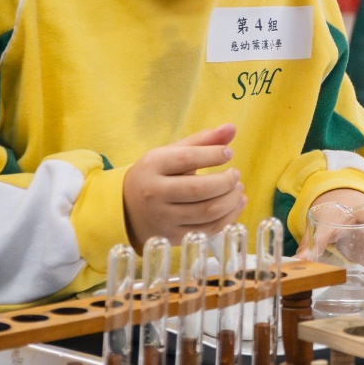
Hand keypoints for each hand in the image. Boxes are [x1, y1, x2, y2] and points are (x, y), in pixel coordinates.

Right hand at [123, 124, 246, 245]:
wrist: (126, 208)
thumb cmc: (157, 175)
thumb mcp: (172, 153)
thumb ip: (203, 140)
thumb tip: (232, 128)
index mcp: (152, 167)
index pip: (187, 159)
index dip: (214, 155)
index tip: (228, 154)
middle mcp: (154, 194)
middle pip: (200, 190)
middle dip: (227, 181)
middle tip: (235, 174)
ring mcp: (162, 218)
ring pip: (207, 212)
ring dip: (232, 199)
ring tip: (238, 188)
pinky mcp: (172, 236)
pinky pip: (208, 230)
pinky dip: (229, 216)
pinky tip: (236, 203)